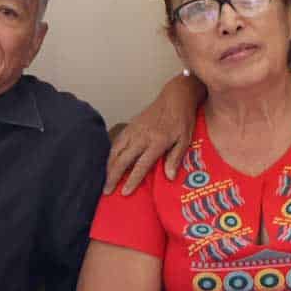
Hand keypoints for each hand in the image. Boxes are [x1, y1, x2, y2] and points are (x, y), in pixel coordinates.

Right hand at [104, 76, 201, 195]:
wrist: (175, 97)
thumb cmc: (182, 120)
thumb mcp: (185, 140)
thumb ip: (175, 158)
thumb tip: (169, 177)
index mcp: (157, 141)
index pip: (141, 165)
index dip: (132, 180)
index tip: (124, 192)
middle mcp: (142, 136)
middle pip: (122, 159)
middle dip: (113, 176)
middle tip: (107, 191)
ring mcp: (134, 130)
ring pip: (115, 150)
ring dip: (109, 166)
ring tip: (106, 180)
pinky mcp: (131, 125)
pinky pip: (117, 141)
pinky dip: (111, 154)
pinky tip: (110, 162)